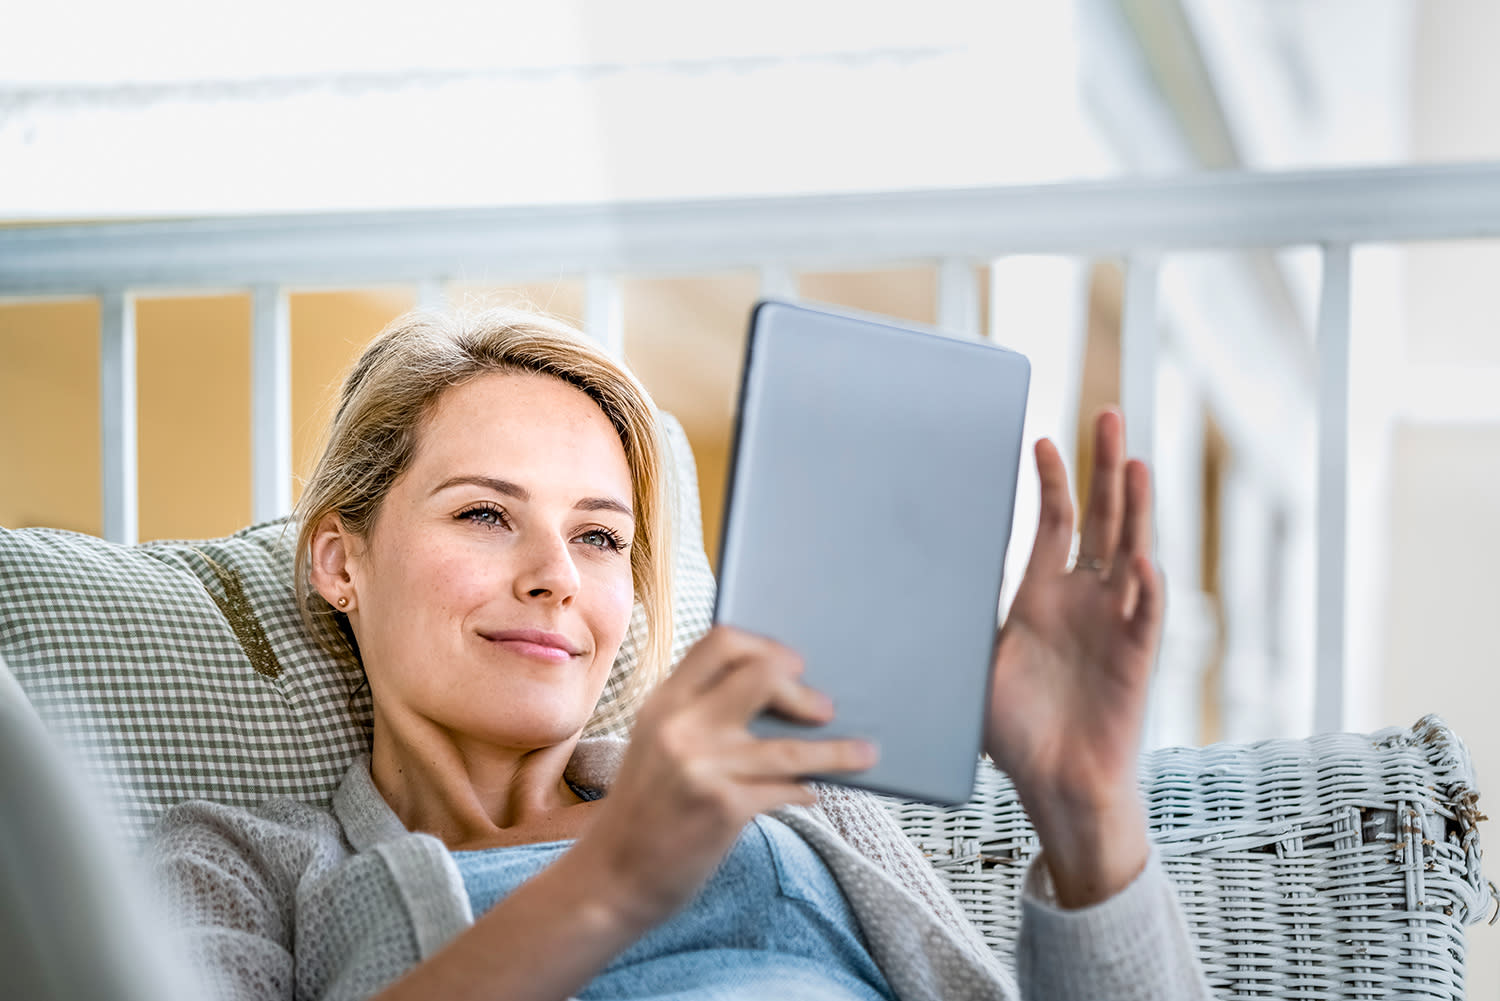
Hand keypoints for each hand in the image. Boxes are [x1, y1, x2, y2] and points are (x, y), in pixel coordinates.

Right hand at [572, 626, 874, 929]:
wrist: (611, 878)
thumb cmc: (644, 810)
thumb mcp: (655, 745)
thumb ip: (699, 714)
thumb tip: (780, 696)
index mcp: (662, 703)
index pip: (720, 642)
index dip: (764, 646)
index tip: (789, 663)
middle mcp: (680, 727)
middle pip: (762, 675)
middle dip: (801, 689)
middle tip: (824, 708)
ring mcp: (703, 767)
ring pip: (791, 746)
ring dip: (837, 751)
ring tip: (863, 754)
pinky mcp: (723, 809)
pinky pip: (787, 789)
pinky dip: (806, 790)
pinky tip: (811, 793)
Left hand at [984, 409, 1161, 905]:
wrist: (1054, 783)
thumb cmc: (1015, 731)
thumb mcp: (975, 664)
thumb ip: (957, 625)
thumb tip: (899, 595)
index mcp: (1042, 595)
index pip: (1055, 522)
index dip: (1053, 480)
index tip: (1044, 439)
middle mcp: (1084, 599)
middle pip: (1102, 519)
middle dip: (1105, 467)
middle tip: (1109, 415)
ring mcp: (1114, 623)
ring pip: (1131, 552)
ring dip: (1136, 510)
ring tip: (1136, 463)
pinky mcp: (1136, 659)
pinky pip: (1145, 618)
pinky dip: (1145, 592)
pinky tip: (1143, 563)